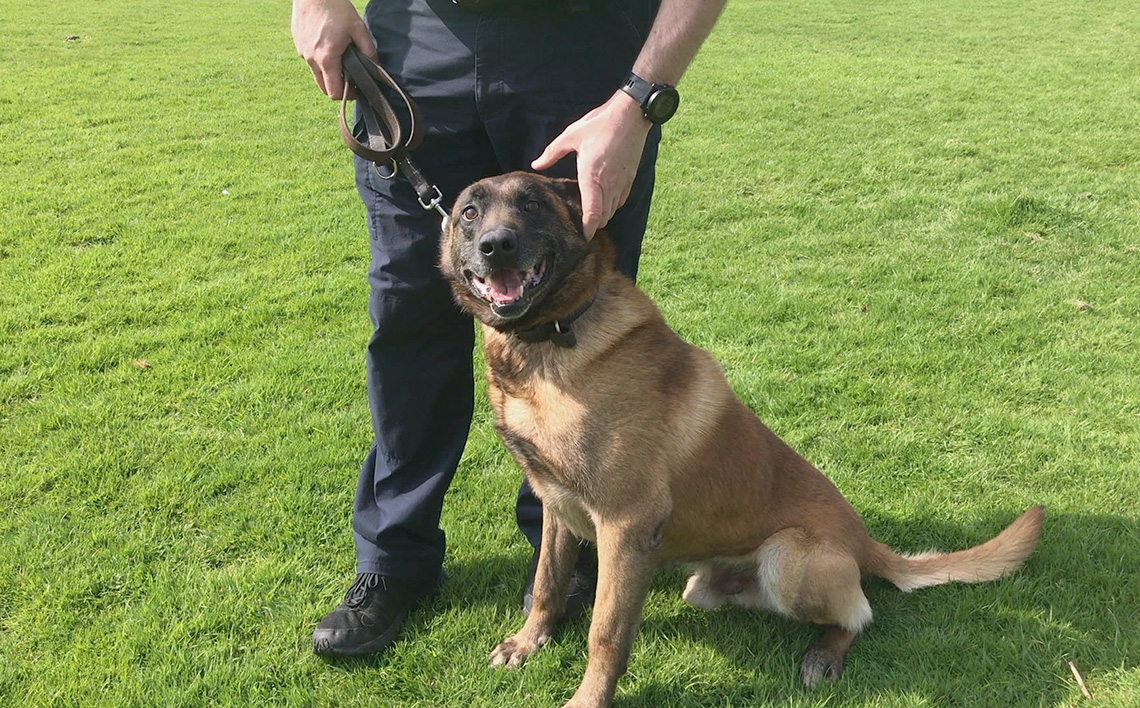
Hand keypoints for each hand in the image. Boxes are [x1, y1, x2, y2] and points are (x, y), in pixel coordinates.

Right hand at [291, 0, 377, 98]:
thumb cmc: (335, 8)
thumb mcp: (358, 29)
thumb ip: (368, 51)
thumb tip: (377, 67)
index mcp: (326, 59)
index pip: (333, 92)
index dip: (346, 95)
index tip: (355, 90)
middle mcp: (310, 59)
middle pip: (323, 87)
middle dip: (336, 87)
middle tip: (349, 78)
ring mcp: (301, 51)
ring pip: (315, 73)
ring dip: (327, 73)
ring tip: (339, 58)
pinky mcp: (297, 43)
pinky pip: (309, 59)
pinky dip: (319, 59)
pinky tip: (328, 45)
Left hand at [532, 92, 651, 238]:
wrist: (631, 116)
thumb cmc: (600, 124)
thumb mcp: (571, 136)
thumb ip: (552, 153)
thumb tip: (536, 165)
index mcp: (592, 176)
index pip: (592, 214)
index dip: (587, 230)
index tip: (581, 237)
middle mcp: (609, 184)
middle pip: (603, 218)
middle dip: (593, 225)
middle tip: (581, 225)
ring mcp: (622, 182)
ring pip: (612, 211)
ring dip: (602, 215)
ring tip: (591, 213)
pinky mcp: (630, 178)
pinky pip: (620, 200)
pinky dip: (612, 205)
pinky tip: (603, 198)